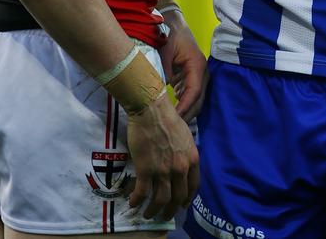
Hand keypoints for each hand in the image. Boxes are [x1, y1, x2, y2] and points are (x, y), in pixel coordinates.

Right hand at [127, 89, 198, 219]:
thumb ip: (185, 153)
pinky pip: (142, 193)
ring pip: (160, 200)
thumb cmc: (168, 118)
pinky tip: (133, 203)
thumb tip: (183, 163)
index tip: (182, 205)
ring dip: (153, 211)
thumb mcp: (185, 136)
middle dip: (170, 210)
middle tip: (164, 215)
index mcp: (192, 159)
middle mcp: (180, 169)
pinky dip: (137, 201)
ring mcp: (163, 171)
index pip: (193, 187)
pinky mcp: (145, 170)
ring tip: (148, 214)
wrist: (151, 110)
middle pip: (177, 198)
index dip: (187, 199)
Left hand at [159, 10, 208, 121]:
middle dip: (187, 114)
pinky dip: (184, 103)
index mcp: (197, 65)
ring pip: (196, 99)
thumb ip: (164, 71)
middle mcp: (202, 71)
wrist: (173, 23)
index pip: (194, 92)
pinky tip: (172, 110)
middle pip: (198, 99)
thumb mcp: (164, 52)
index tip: (174, 120)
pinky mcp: (193, 76)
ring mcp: (199, 74)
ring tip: (172, 123)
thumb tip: (161, 91)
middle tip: (172, 128)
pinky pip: (191, 94)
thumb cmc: (169, 35)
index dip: (185, 107)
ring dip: (186, 110)